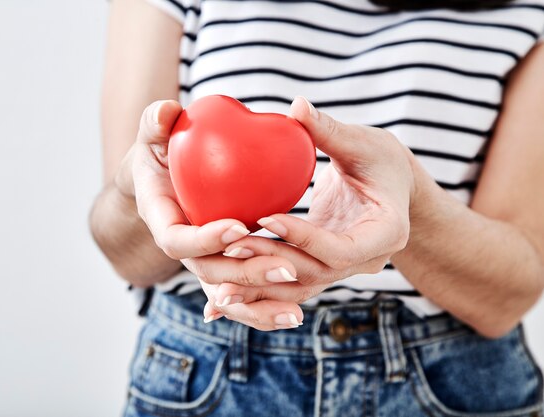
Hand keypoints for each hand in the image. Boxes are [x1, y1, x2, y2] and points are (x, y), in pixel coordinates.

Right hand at [126, 100, 304, 328]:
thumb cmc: (160, 149)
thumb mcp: (154, 132)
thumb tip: (168, 112)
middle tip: (287, 266)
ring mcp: (202, 257)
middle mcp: (182, 245)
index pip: (176, 240)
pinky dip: (263, 306)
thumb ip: (156, 121)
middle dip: (246, 274)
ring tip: (296, 313)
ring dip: (260, 303)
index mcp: (161, 219)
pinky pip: (241, 291)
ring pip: (227, 292)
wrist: (162, 174)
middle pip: (209, 273)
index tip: (239, 227)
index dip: (204, 239)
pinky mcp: (222, 262)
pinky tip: (294, 315)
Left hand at [200, 96, 414, 318]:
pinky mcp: (322, 268)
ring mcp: (344, 270)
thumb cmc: (383, 160)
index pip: (339, 248)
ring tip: (215, 290)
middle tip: (228, 250)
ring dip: (258, 289)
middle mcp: (366, 261)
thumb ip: (330, 131)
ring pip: (298, 288)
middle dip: (269, 264)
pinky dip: (258, 291)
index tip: (264, 218)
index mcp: (386, 233)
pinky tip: (221, 299)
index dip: (302, 237)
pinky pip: (289, 285)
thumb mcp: (364, 143)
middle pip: (313, 273)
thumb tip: (297, 106)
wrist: (394, 188)